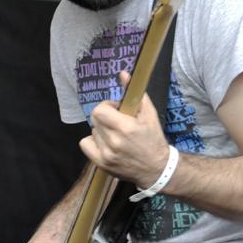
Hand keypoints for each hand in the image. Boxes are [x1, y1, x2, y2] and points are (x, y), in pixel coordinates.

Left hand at [79, 71, 168, 187]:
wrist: (156, 168)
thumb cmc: (153, 139)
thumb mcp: (149, 114)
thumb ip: (135, 94)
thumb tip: (122, 74)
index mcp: (125, 127)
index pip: (99, 110)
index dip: (107, 107)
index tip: (117, 110)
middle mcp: (113, 142)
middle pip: (95, 119)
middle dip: (105, 117)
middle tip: (117, 122)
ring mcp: (106, 154)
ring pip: (92, 131)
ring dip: (101, 130)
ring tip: (115, 135)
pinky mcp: (101, 163)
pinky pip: (85, 144)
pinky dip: (93, 142)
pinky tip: (106, 144)